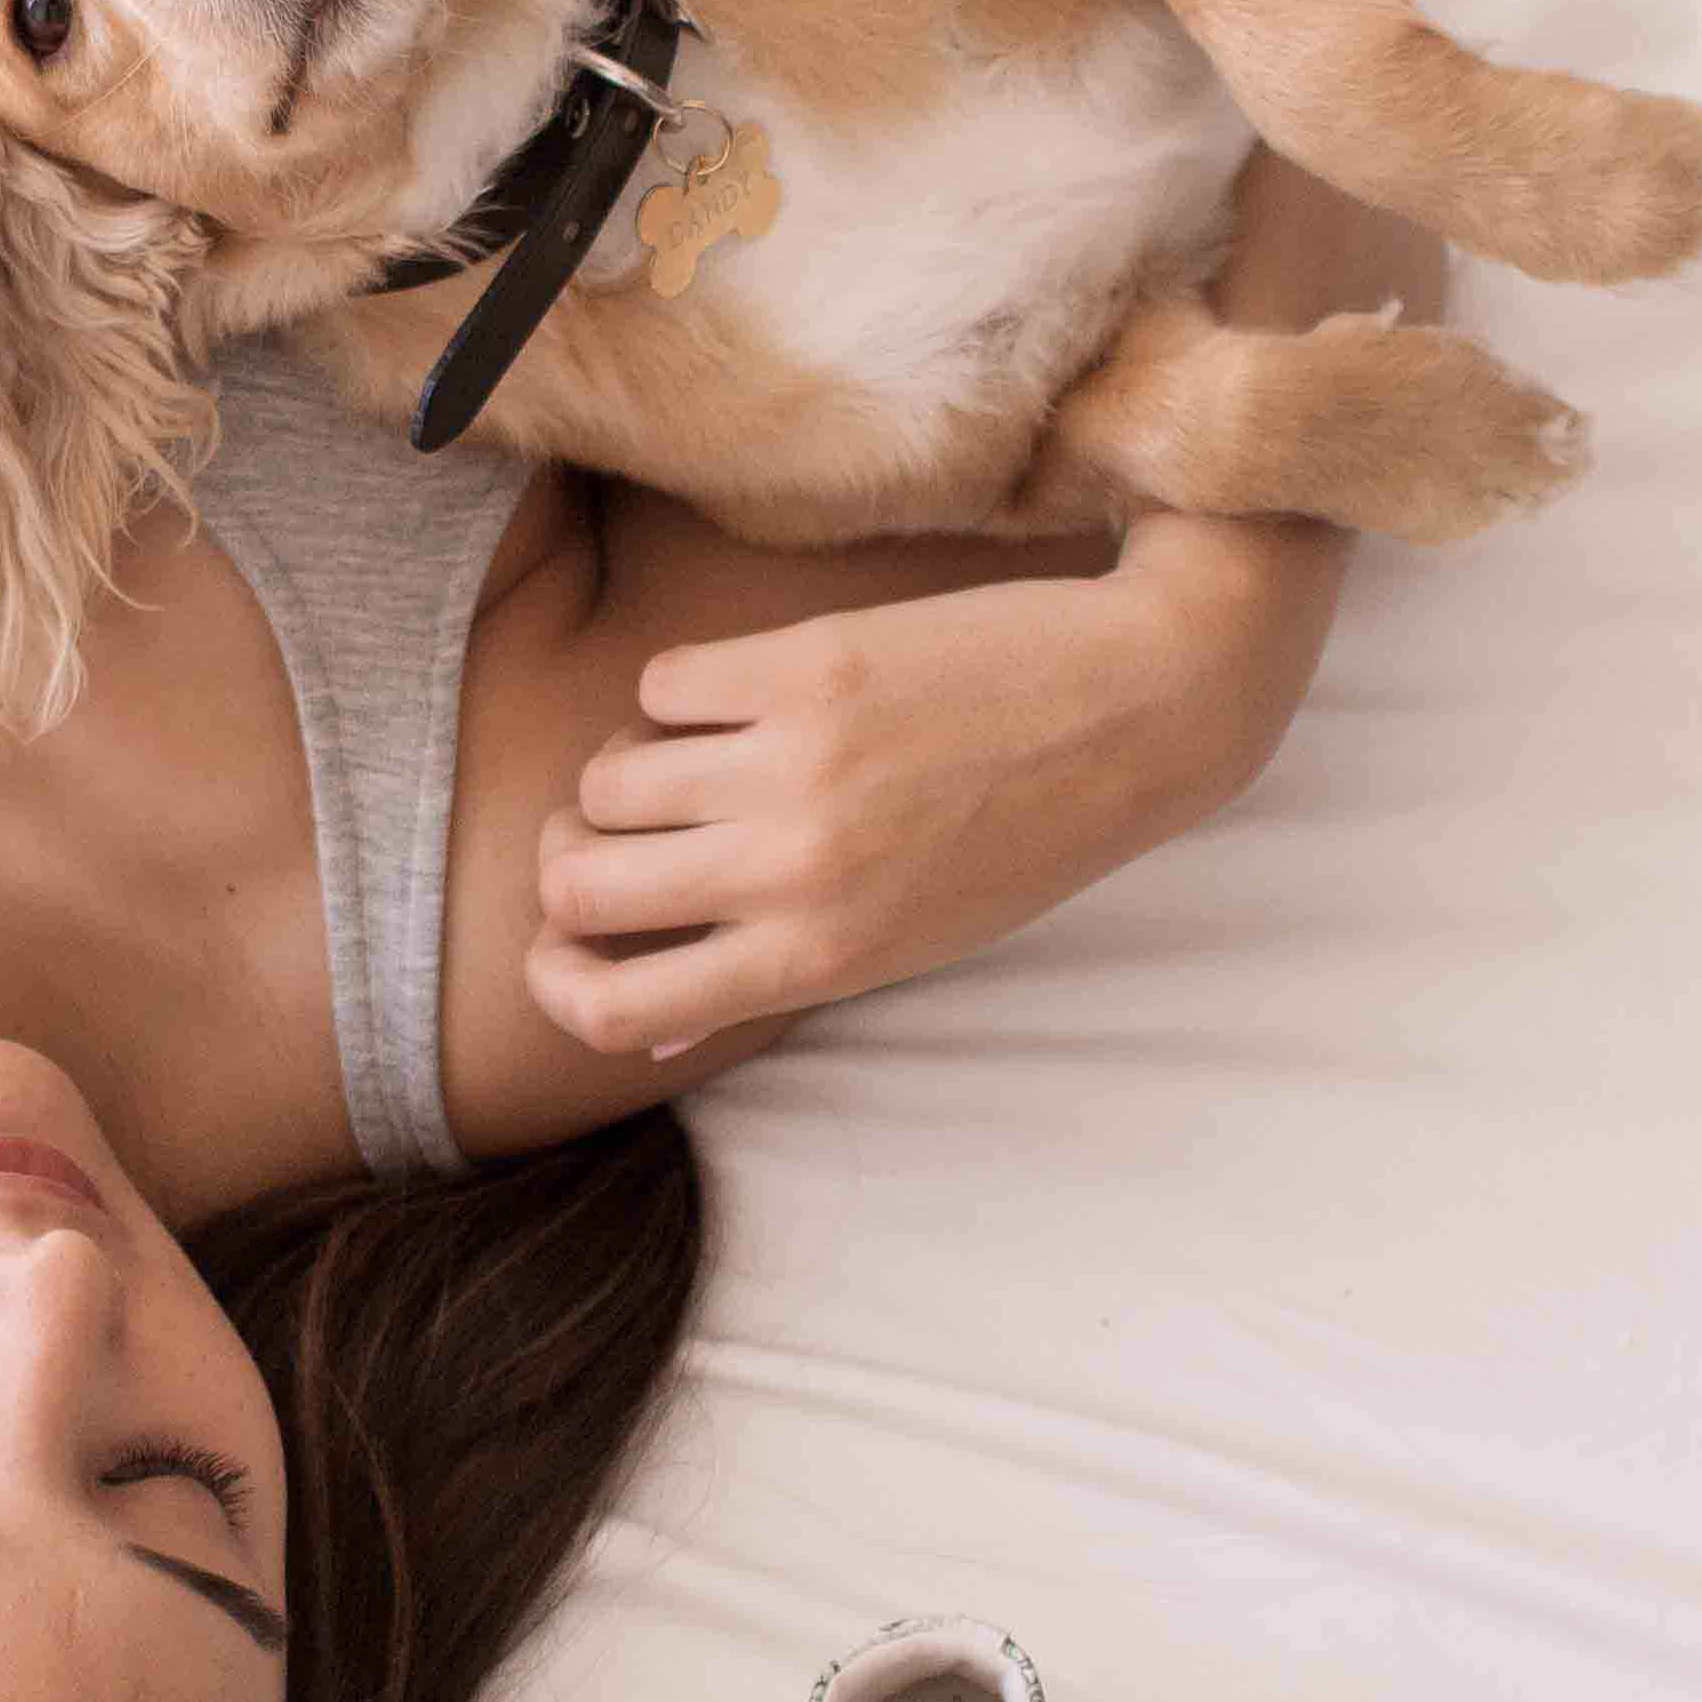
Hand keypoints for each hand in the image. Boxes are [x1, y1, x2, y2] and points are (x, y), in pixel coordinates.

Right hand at [529, 561, 1270, 1059]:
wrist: (1146, 704)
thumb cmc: (1029, 836)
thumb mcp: (908, 945)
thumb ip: (775, 980)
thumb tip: (650, 1036)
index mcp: (820, 960)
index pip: (614, 1012)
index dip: (555, 980)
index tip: (565, 944)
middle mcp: (795, 872)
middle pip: (576, 885)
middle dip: (571, 859)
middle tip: (612, 833)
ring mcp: (793, 766)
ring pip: (606, 778)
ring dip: (628, 769)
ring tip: (691, 756)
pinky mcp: (803, 665)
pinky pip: (661, 683)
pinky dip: (681, 690)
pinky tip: (743, 693)